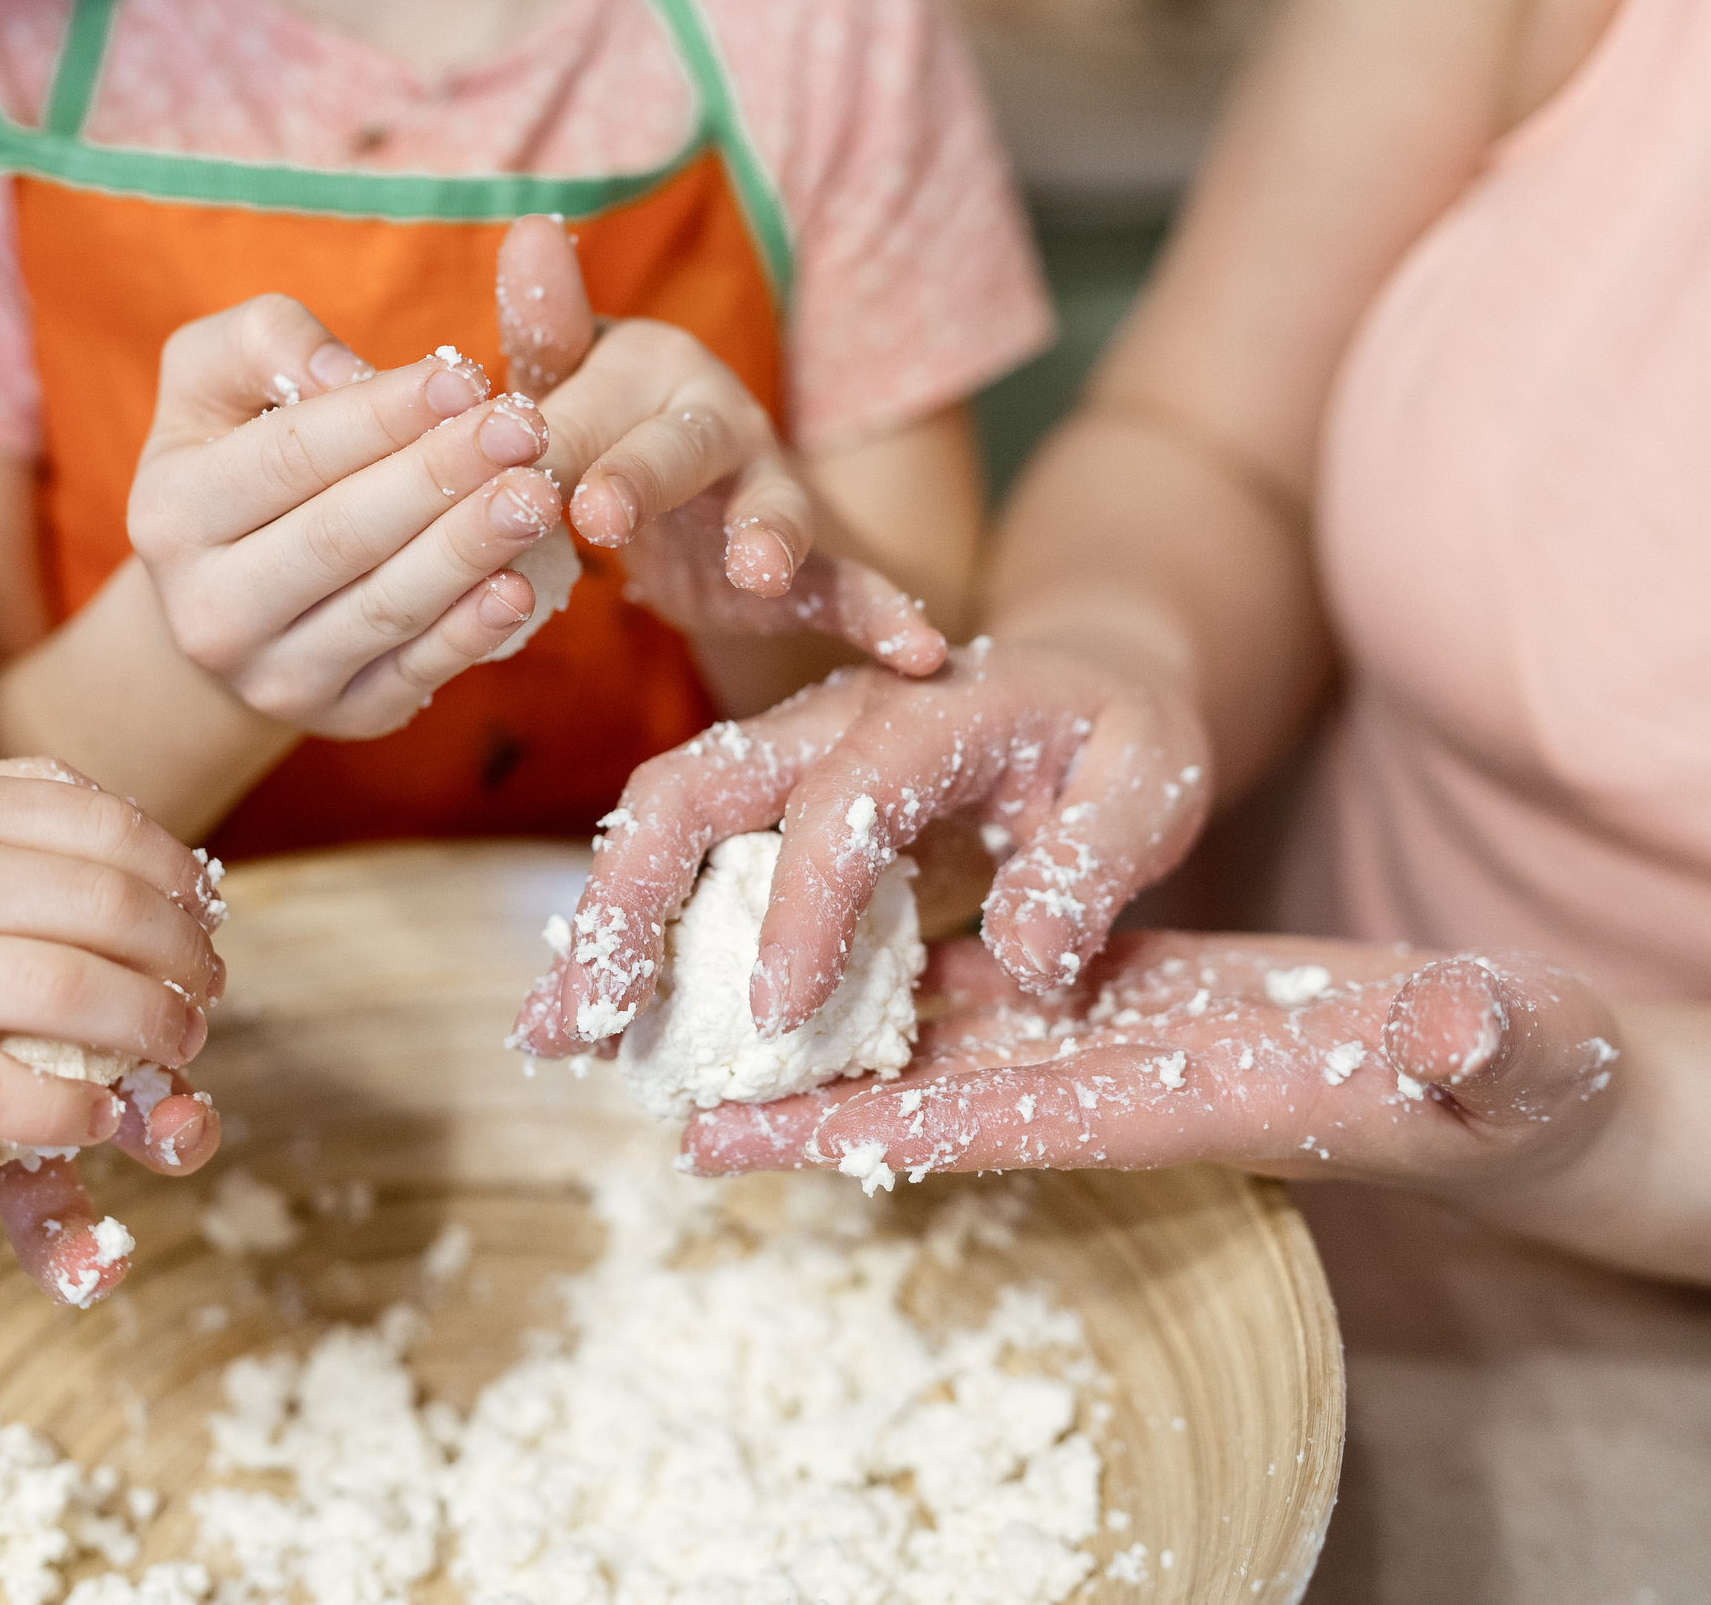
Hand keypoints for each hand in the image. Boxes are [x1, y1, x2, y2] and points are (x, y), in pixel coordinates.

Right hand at [0, 758, 225, 1298]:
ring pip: (70, 996)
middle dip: (183, 962)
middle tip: (203, 994)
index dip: (180, 881)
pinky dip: (72, 1111)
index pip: (108, 832)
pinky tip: (100, 1113)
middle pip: (108, 913)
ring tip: (175, 1047)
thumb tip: (149, 843)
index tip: (203, 919)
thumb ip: (22, 802)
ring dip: (152, 1030)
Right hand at [126, 298, 566, 738]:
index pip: (291, 456)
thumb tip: (342, 373)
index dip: (383, 415)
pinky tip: (519, 589)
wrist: (230, 599)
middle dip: (440, 478)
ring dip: (469, 550)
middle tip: (525, 431)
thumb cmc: (239, 460)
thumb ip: (263, 342)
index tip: (465, 377)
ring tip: (538, 497)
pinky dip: (471, 634)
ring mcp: (275, 676)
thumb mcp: (215, 381)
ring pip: (384, 607)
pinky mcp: (344, 716)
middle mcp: (211, 608)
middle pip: (341, 535)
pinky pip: (415, 674)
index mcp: (173, 513)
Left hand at [494, 216, 947, 673]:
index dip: (554, 437)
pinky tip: (920, 650)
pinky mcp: (799, 569)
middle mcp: (718, 420)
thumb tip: (534, 227)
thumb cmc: (598, 430)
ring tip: (758, 570)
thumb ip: (547, 324)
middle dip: (640, 477)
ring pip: (776, 508)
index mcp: (651, 369)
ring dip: (769, 535)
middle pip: (681, 447)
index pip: (591, 403)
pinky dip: (884, 616)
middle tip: (595, 514)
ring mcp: (766, 492)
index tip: (515, 465)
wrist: (665, 506)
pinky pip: (847, 587)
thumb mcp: (562, 382)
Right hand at [511, 637, 1208, 1055]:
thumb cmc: (1124, 736)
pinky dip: (629, 930)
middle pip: (696, 784)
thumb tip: (1028, 959)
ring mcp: (786, 753)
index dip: (802, 908)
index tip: (773, 1016)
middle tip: (588, 1022)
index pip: (843, 805)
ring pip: (663, 817)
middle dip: (628, 901)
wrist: (1085, 676)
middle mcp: (833, 719)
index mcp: (932, 712)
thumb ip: (1099, 861)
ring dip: (601, 922)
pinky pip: (683, 853)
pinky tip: (598, 1014)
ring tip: (552, 1035)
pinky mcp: (769, 797)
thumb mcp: (1157, 783)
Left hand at [682, 934, 1624, 1204]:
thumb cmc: (1509, 1075)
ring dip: (817, 1021)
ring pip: (931, 1027)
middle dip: (784, 1091)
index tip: (714, 1142)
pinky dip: (896, 964)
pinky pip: (982, 981)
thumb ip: (1484, 1047)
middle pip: (913, 1087)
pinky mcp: (1117, 992)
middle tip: (643, 1079)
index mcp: (1171, 1101)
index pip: (982, 1121)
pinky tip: (813, 928)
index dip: (850, 1132)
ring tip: (686, 1001)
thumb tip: (1462, 1028)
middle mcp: (1105, 1079)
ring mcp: (1102, 1036)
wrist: (1501, 1073)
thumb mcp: (1501, 1054)